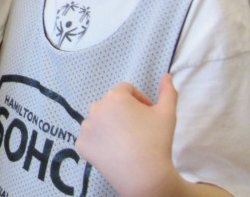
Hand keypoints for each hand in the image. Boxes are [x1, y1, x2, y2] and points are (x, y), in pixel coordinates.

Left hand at [76, 75, 182, 196]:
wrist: (144, 175)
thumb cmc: (157, 141)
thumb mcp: (167, 113)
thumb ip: (168, 91)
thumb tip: (167, 76)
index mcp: (115, 96)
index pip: (126, 90)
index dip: (139, 100)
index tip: (149, 114)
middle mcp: (96, 107)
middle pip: (110, 104)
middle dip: (123, 112)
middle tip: (138, 129)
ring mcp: (86, 126)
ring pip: (99, 120)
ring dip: (109, 125)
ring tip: (125, 141)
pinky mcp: (81, 144)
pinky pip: (90, 138)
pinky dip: (99, 141)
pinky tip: (113, 151)